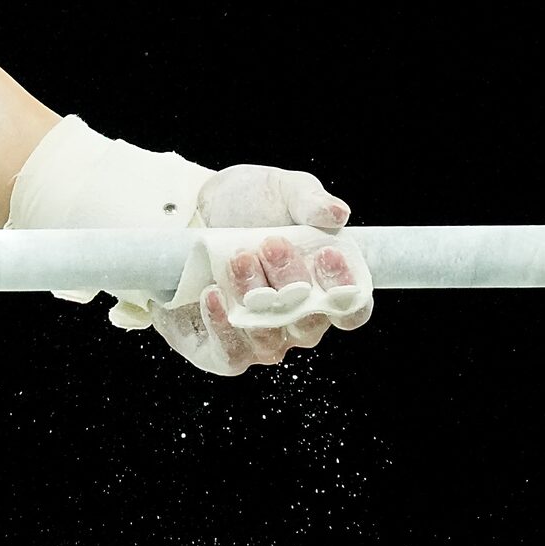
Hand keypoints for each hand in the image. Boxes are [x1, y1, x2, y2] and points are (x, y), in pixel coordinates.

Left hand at [150, 164, 374, 376]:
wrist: (194, 209)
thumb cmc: (249, 204)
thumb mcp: (282, 190)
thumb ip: (310, 200)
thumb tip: (337, 213)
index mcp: (323, 288)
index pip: (350, 309)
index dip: (346, 290)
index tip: (329, 254)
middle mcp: (296, 321)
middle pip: (308, 322)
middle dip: (291, 282)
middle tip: (272, 243)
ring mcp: (260, 338)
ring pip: (269, 339)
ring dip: (254, 297)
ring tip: (238, 259)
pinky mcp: (220, 348)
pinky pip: (231, 355)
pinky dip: (223, 329)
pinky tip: (213, 294)